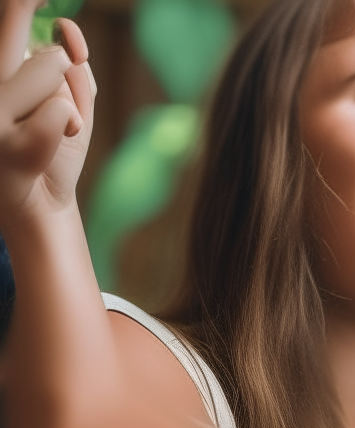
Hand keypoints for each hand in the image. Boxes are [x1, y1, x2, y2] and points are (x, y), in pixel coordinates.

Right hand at [0, 0, 92, 227]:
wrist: (41, 204)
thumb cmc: (52, 148)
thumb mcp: (68, 97)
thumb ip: (69, 59)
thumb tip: (65, 27)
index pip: (8, 13)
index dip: (26, 0)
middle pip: (27, 29)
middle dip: (60, 60)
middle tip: (65, 82)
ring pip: (52, 66)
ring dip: (70, 99)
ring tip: (59, 130)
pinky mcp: (4, 145)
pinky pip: (60, 109)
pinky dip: (71, 125)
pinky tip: (56, 144)